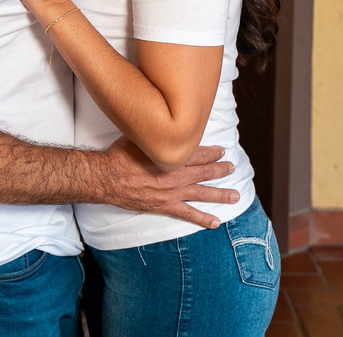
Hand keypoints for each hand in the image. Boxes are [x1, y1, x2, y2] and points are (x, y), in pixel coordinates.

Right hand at [101, 136, 238, 229]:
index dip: (212, 152)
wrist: (107, 177)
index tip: (220, 151)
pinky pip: (188, 214)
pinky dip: (203, 219)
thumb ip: (155, 132)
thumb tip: (161, 120)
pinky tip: (215, 222)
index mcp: (173, 156)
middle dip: (220, 169)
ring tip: (234, 195)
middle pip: (205, 172)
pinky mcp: (165, 206)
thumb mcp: (140, 136)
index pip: (200, 153)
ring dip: (220, 194)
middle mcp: (177, 175)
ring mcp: (173, 192)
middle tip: (230, 168)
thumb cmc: (120, 155)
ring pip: (203, 193)